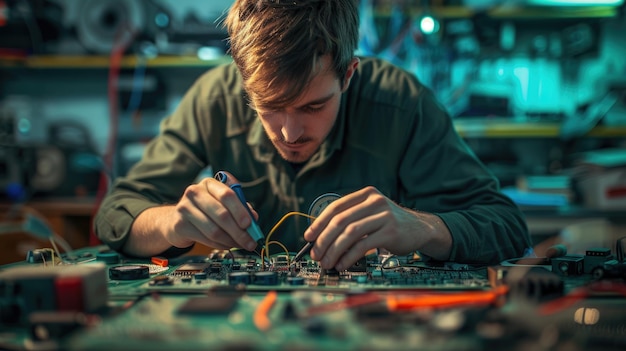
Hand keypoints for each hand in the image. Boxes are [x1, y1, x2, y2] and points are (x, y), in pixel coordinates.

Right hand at [164, 171, 258, 251]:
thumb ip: (240, 209)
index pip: (227, 195)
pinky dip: (220, 245)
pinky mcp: (180, 225)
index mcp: (209, 184)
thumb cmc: (206, 211)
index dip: (240, 211)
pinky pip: (206, 239)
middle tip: (251, 242)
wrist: (176, 219)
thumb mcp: (222, 204)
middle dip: (239, 232)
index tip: (250, 224)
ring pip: (214, 230)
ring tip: (240, 244)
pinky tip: (226, 245)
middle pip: (222, 214)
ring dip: (231, 241)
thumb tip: (254, 219)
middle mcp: (195, 192)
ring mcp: (184, 208)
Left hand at [303, 186, 450, 269]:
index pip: (336, 207)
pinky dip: (349, 257)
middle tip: (315, 254)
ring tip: (327, 262)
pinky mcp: (391, 231)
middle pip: (340, 221)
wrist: (420, 228)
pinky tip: (342, 264)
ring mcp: (384, 215)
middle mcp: (375, 201)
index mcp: (366, 194)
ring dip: (334, 250)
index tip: (308, 237)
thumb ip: (350, 220)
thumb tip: (320, 238)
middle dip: (324, 240)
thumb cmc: (389, 223)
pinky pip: (363, 245)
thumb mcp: (370, 214)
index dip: (319, 223)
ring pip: (350, 233)